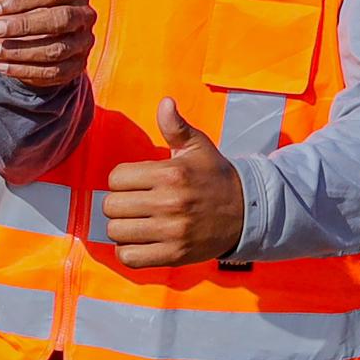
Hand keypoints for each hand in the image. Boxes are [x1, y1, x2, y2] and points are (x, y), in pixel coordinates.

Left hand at [0, 0, 94, 95]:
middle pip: (58, 21)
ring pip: (56, 49)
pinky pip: (55, 73)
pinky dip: (28, 71)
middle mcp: (85, 16)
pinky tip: (4, 67)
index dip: (24, 0)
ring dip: (21, 51)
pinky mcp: (75, 68)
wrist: (28, 36)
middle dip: (23, 26)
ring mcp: (83, 44)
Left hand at [100, 100, 246, 270]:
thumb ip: (176, 127)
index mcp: (172, 174)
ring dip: (122, 228)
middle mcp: (170, 202)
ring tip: (137, 223)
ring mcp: (172, 231)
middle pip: (111, 206)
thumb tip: (165, 102)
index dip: (122, 181)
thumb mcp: (199, 148)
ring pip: (116, 232)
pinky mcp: (174, 255)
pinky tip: (140, 242)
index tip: (136, 184)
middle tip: (135, 204)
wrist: (247, 212)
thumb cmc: (214, 177)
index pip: (116, 178)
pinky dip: (128, 251)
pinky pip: (129, 257)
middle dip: (119, 204)